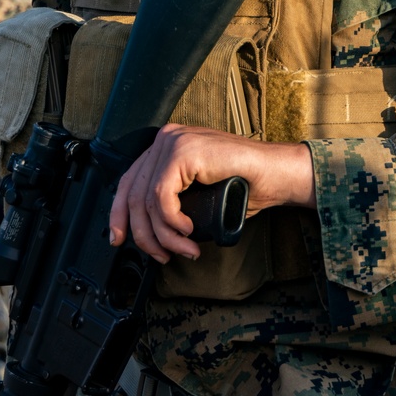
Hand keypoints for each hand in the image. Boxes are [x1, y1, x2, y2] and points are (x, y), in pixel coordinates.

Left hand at [109, 124, 315, 263]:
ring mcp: (173, 142)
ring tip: (184, 250)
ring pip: (147, 200)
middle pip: (132, 192)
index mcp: (167, 146)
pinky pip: (161, 196)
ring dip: (164, 236)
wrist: (276, 174)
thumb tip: (149, 229)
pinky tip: (188, 230)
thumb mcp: (198, 195)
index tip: (119, 240)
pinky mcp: (183, 152)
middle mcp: (166, 139)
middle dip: (142, 233)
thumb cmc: (246, 185)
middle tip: (160, 256)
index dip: (119, 214)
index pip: (129, 181)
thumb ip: (175, 200)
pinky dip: (172, 221)